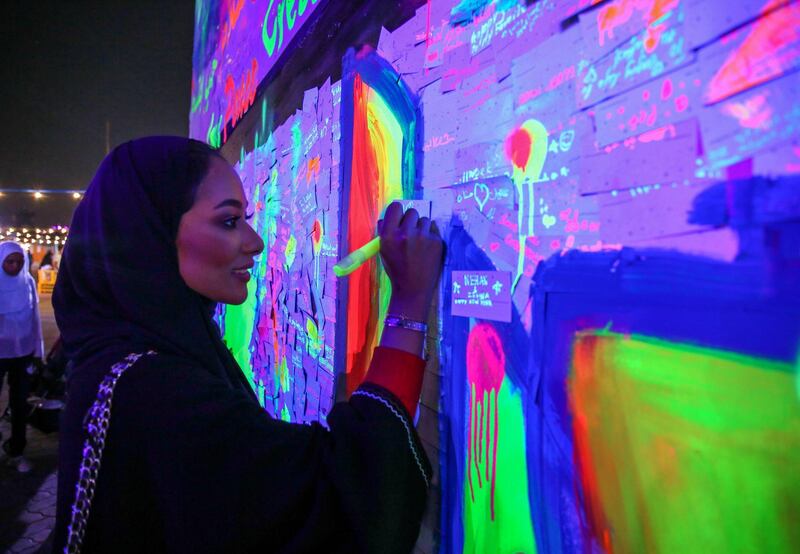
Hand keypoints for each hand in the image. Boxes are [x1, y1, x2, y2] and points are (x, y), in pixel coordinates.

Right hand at [378, 202, 443, 320]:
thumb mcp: (383, 251)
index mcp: (388, 235)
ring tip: (419, 243)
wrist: (413, 289)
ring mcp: (422, 237)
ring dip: (422, 228)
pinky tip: (426, 250)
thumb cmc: (396, 269)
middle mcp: (405, 233)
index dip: (398, 212)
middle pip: (412, 211)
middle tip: (410, 233)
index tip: (400, 218)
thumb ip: (385, 232)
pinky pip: (434, 230)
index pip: (395, 207)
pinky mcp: (436, 242)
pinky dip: (430, 237)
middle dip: (411, 220)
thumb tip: (388, 217)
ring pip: (424, 220)